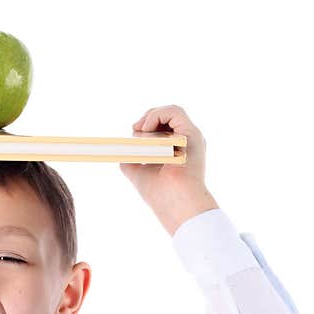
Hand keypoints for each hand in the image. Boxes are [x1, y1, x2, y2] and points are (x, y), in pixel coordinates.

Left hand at [119, 104, 218, 235]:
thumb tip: (121, 151)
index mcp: (178, 149)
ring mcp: (191, 137)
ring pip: (171, 111)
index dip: (148, 124)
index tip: (134, 133)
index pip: (164, 126)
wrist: (174, 203)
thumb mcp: (139, 173)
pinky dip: (156, 116)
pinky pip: (174, 112)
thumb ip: (132, 160)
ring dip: (150, 117)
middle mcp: (187, 141)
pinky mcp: (191, 134)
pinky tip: (145, 129)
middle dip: (148, 118)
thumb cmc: (160, 194)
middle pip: (167, 116)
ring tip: (140, 131)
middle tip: (135, 130)